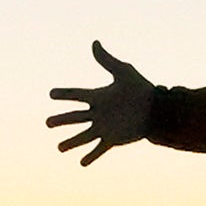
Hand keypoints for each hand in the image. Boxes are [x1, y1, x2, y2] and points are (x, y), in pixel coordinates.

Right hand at [46, 40, 167, 162]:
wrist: (157, 110)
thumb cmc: (141, 89)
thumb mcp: (123, 72)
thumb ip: (107, 60)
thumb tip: (94, 42)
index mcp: (99, 97)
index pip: (76, 95)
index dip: (64, 94)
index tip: (51, 94)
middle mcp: (98, 113)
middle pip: (75, 117)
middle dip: (61, 120)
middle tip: (47, 123)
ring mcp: (104, 127)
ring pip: (83, 136)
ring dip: (71, 142)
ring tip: (59, 148)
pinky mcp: (113, 139)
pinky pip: (99, 149)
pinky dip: (91, 156)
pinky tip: (82, 163)